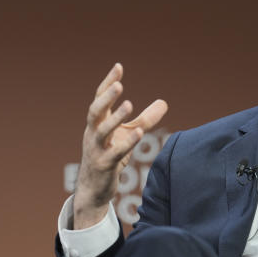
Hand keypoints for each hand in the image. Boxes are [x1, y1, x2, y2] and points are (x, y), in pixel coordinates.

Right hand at [72, 63, 167, 228]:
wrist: (93, 190)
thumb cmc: (109, 156)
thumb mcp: (127, 135)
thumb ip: (144, 119)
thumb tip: (164, 103)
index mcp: (97, 123)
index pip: (99, 98)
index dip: (107, 83)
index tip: (118, 67)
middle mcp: (93, 133)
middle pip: (95, 111)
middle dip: (106, 97)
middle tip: (118, 84)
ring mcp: (96, 150)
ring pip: (102, 131)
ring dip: (115, 117)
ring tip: (129, 104)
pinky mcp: (104, 166)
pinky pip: (115, 153)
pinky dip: (126, 142)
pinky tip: (140, 133)